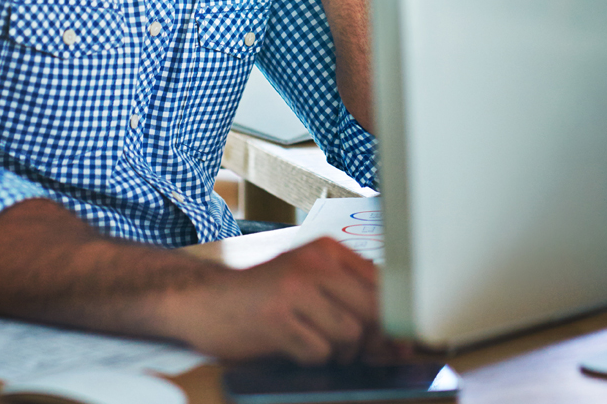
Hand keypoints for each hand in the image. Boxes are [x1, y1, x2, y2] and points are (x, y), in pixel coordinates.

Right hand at [165, 237, 379, 363]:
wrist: (206, 301)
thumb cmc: (263, 297)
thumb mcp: (309, 283)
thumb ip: (352, 301)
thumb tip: (399, 342)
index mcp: (325, 249)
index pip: (382, 283)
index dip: (395, 318)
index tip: (400, 342)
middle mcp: (313, 263)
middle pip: (372, 310)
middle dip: (370, 340)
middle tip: (354, 350)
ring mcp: (294, 289)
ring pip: (349, 335)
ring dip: (337, 352)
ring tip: (313, 341)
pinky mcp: (277, 319)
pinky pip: (319, 352)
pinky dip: (311, 358)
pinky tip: (292, 345)